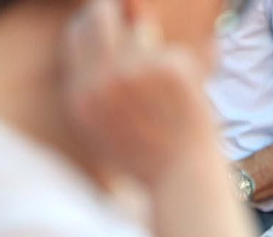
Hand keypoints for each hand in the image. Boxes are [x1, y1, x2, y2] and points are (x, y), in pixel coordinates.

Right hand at [61, 0, 217, 187]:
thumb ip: (95, 91)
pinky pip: (178, 52)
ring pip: (144, 32)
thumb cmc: (151, 163)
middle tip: (138, 15)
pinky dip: (193, 68)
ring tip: (174, 92)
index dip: (94, 23)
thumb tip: (106, 45)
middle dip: (120, 12)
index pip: (77, 35)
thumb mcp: (105, 133)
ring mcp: (136, 73)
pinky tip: (195, 98)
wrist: (185, 183)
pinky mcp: (170, 71)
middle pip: (102, 17)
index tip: (111, 19)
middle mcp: (102, 80)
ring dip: (160, 52)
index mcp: (81, 95)